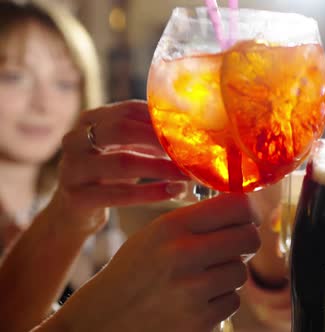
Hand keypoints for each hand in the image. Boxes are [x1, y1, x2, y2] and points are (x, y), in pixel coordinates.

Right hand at [46, 194, 259, 331]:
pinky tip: (198, 300)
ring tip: (204, 277)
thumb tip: (246, 209)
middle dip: (247, 241)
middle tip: (236, 246)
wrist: (104, 319)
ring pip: (242, 272)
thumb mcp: (156, 233)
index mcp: (172, 225)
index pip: (236, 206)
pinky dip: (221, 300)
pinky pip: (233, 301)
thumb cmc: (135, 270)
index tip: (250, 216)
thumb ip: (198, 219)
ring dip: (230, 274)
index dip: (250, 209)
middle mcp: (183, 254)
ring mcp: (192, 290)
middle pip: (249, 238)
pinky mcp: (199, 321)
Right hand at [51, 100, 188, 234]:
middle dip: (161, 139)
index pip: (129, 109)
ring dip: (162, 168)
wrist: (71, 213)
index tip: (190, 129)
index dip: (161, 118)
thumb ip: (147, 137)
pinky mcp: (76, 197)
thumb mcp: (123, 149)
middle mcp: (75, 139)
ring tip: (189, 174)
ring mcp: (72, 168)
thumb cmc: (108, 175)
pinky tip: (174, 192)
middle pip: (122, 129)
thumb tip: (193, 132)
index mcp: (90, 120)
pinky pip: (120, 194)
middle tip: (191, 150)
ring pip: (123, 162)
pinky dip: (151, 193)